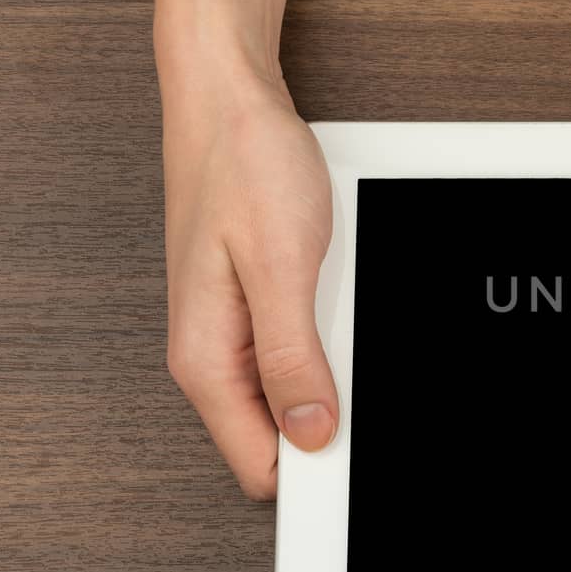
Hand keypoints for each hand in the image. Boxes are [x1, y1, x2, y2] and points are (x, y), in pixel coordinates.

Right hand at [161, 61, 337, 499]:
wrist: (229, 99)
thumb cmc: (245, 165)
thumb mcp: (282, 267)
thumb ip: (292, 358)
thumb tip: (310, 434)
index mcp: (206, 359)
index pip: (259, 465)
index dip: (312, 472)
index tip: (358, 457)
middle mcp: (211, 354)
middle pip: (278, 435)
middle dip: (328, 421)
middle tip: (364, 374)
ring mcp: (231, 331)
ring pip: (292, 394)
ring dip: (332, 374)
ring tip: (348, 320)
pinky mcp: (254, 306)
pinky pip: (296, 352)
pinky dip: (330, 339)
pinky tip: (342, 305)